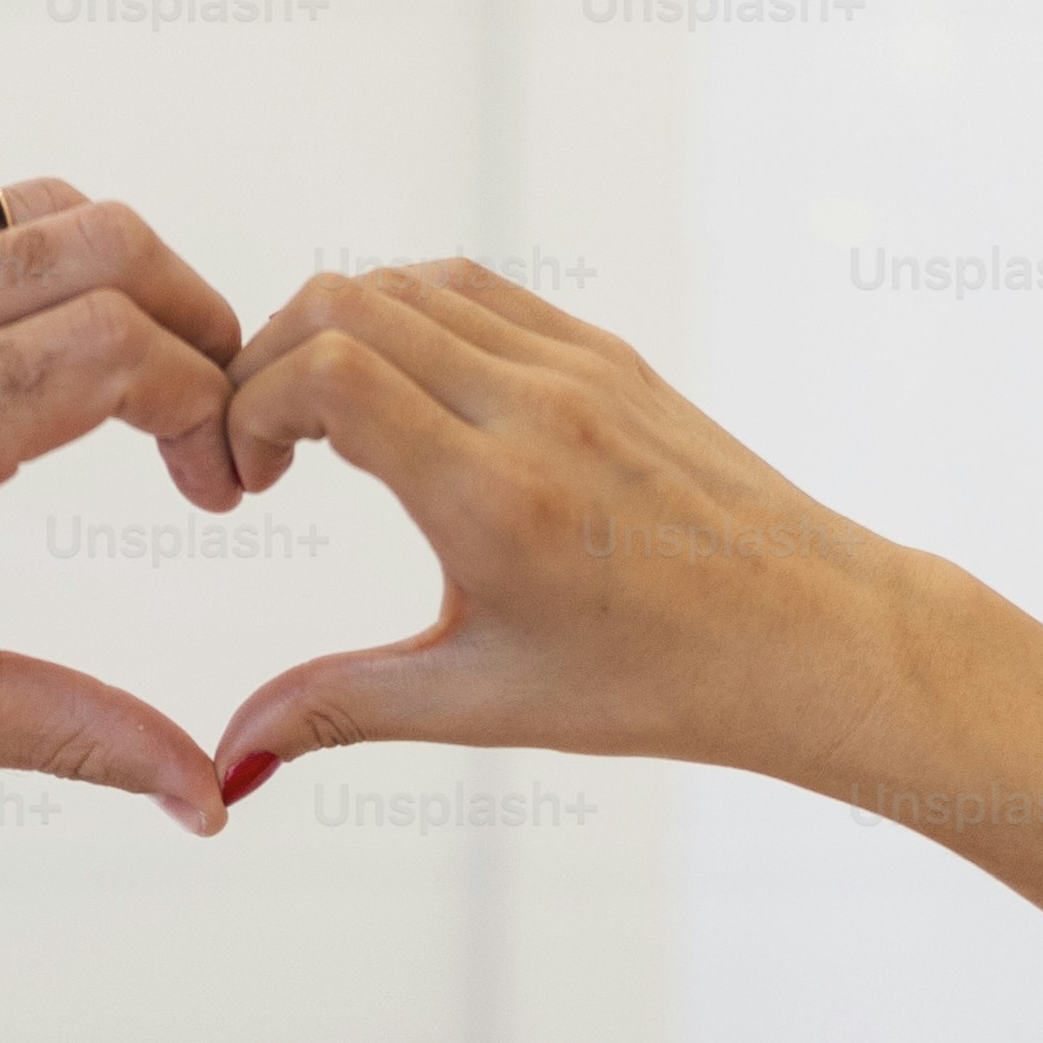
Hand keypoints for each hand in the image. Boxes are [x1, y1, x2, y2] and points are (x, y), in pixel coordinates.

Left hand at [0, 185, 255, 826]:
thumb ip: (74, 734)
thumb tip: (209, 798)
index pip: (117, 346)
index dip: (204, 403)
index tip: (213, 482)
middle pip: (98, 243)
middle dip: (192, 318)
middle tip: (207, 411)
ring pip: (27, 208)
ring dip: (113, 277)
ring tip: (133, 377)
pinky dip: (21, 269)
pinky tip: (26, 361)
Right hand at [202, 262, 936, 799]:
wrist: (812, 637)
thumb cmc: (659, 683)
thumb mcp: (484, 703)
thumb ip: (341, 710)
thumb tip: (230, 761)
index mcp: (494, 497)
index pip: (328, 373)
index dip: (251, 406)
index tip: (248, 480)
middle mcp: (534, 408)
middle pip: (349, 303)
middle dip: (269, 361)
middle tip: (264, 449)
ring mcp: (578, 367)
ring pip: (410, 282)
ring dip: (336, 330)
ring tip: (322, 422)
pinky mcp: (608, 354)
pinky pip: (478, 291)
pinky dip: (409, 315)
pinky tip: (400, 391)